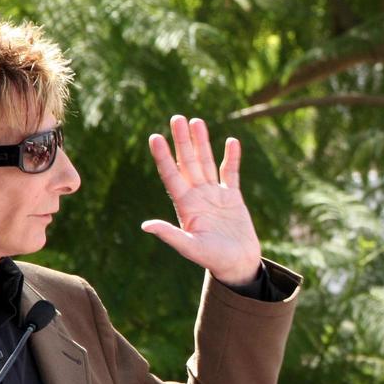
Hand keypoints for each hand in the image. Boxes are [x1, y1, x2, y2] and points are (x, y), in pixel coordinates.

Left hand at [141, 115, 261, 284]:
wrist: (238, 265)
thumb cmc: (213, 259)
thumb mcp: (190, 248)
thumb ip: (170, 235)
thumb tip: (146, 226)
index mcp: (185, 206)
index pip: (171, 175)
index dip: (163, 157)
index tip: (155, 137)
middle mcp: (197, 196)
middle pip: (188, 163)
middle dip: (182, 141)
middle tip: (177, 118)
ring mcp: (215, 195)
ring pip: (206, 162)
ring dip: (202, 142)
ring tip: (196, 121)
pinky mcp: (233, 197)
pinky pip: (231, 173)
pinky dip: (232, 157)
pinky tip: (231, 141)